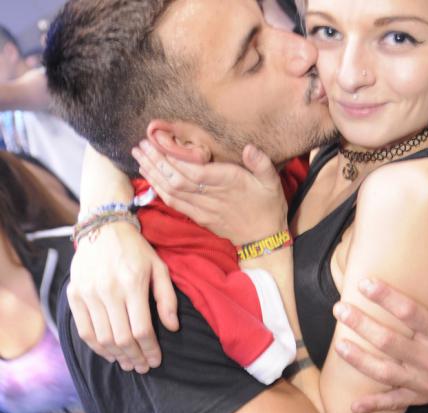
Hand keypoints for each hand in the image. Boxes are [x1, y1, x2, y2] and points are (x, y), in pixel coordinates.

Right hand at [68, 221, 177, 371]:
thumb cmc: (137, 250)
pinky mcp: (74, 294)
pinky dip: (97, 347)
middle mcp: (108, 290)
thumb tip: (172, 327)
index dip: (150, 350)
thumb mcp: (160, 268)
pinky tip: (109, 354)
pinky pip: (84, 330)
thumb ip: (167, 299)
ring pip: (102, 338)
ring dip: (117, 356)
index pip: (142, 329)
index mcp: (132, 284)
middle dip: (135, 357)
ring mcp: (88, 293)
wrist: (103, 228)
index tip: (156, 361)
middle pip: (122, 338)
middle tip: (143, 367)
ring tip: (129, 363)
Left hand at [132, 141, 287, 244]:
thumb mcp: (273, 182)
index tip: (157, 142)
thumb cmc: (268, 207)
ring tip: (139, 158)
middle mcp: (213, 197)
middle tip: (140, 147)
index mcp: (229, 184)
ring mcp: (204, 210)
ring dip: (154, 175)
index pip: (194, 172)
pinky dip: (160, 191)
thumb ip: (261, 163)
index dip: (173, 159)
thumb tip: (249, 148)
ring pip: (172, 192)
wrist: (264, 239)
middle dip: (156, 163)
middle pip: (177, 180)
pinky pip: (176, 204)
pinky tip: (150, 178)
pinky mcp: (200, 218)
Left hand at [333, 259, 427, 412]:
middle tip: (340, 309)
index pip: (411, 314)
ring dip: (360, 360)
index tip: (364, 284)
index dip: (387, 298)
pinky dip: (374, 406)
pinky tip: (354, 406)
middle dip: (363, 325)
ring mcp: (424, 382)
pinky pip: (394, 403)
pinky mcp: (419, 396)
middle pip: (390, 342)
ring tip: (339, 345)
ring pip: (386, 372)